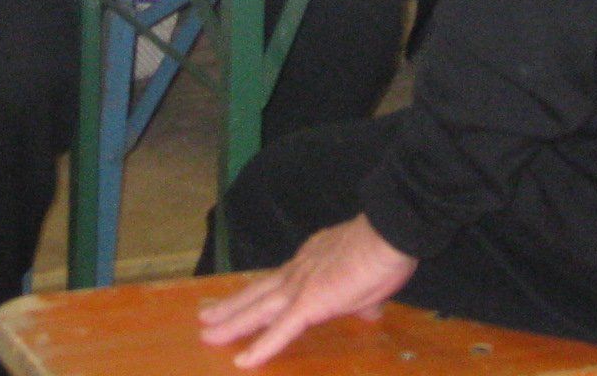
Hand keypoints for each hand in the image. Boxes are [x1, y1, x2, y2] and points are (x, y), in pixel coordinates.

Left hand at [199, 216, 414, 368]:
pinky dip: (261, 347)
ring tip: (207, 333)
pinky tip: (243, 362)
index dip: (259, 291)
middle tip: (207, 316)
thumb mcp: (371, 279)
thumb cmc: (385, 251)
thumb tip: (372, 311)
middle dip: (233, 305)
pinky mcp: (309, 304)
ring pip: (258, 309)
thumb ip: (365, 299)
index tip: (243, 299)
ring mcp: (301, 287)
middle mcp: (299, 270)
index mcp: (313, 260)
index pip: (280, 280)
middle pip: (258, 291)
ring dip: (232, 322)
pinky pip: (280, 331)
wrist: (389, 234)